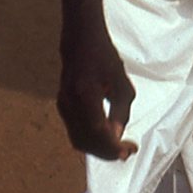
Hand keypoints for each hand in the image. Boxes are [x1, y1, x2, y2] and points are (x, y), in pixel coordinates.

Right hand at [56, 12, 136, 160]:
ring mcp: (63, 106)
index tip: (129, 150)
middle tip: (126, 152)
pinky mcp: (62, 106)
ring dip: (99, 149)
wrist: (81, 40)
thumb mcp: (121, 83)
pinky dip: (90, 140)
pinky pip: (75, 132)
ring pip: (79, 140)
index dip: (114, 147)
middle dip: (108, 152)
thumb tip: (117, 137)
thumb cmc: (104, 57)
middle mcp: (70, 103)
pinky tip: (105, 139)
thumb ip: (121, 112)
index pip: (99, 133)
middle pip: (87, 142)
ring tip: (118, 148)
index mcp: (86, 96)